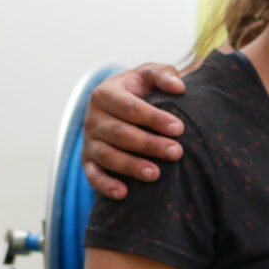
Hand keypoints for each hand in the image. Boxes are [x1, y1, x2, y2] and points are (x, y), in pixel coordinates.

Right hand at [84, 63, 187, 199]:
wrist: (119, 104)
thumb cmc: (140, 89)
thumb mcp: (149, 75)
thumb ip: (163, 74)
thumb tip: (179, 87)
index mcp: (105, 93)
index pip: (130, 108)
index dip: (155, 118)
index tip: (179, 129)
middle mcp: (93, 118)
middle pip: (120, 134)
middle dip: (149, 144)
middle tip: (176, 152)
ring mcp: (89, 141)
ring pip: (108, 156)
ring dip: (131, 166)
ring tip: (156, 174)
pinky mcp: (88, 161)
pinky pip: (93, 175)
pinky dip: (105, 185)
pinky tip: (124, 193)